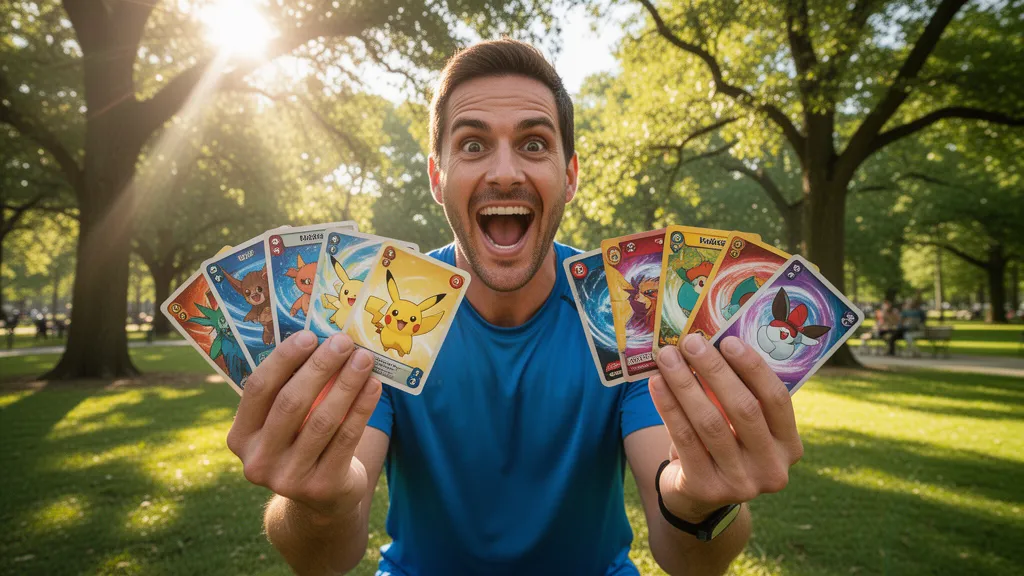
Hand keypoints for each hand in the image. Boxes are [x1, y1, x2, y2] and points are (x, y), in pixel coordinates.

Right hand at [226, 330, 381, 521]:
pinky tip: (374, 385)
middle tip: (343, 342)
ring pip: (323, 419)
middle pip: (291, 402)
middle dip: (320, 367)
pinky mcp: (322, 486)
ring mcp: (289, 478)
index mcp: (241, 437)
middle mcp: (258, 460)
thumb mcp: (284, 424)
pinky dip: (362, 407)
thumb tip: (321, 337)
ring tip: (364, 358)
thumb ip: (290, 388)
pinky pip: (347, 437)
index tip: (310, 336)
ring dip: (347, 383)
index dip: (283, 360)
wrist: (321, 501)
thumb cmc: (301, 444)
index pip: (258, 389)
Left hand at [649, 334, 802, 522]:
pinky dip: (668, 406)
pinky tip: (657, 383)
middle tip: (690, 342)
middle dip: (714, 370)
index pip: (776, 400)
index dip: (753, 368)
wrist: (698, 496)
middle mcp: (772, 468)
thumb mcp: (739, 425)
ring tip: (668, 357)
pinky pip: (684, 439)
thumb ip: (736, 392)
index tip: (729, 340)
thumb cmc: (723, 445)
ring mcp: (741, 484)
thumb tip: (710, 341)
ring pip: (710, 423)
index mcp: (790, 446)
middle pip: (744, 409)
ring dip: (685, 383)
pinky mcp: (707, 489)